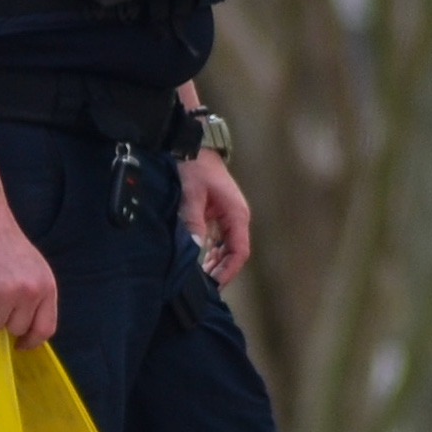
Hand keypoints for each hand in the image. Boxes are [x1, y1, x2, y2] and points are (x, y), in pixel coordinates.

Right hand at [0, 209, 61, 344]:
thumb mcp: (34, 268)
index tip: (22, 345)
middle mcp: (29, 292)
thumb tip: (28, 327)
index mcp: (46, 286)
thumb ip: (35, 294)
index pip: (46, 327)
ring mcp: (5, 294)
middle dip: (6, 322)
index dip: (33, 340)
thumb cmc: (5, 243)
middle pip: (18, 328)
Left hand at [178, 149, 251, 284]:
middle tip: (201, 287)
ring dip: (214, 263)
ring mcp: (227, 216)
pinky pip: (217, 239)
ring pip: (225, 248)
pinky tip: (196, 261)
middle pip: (233, 253)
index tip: (213, 284)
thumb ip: (194, 222)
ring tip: (197, 278)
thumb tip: (196, 249)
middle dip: (219, 270)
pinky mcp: (217, 214)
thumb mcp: (191, 194)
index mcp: (236, 214)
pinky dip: (208, 252)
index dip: (228, 271)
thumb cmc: (195, 166)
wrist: (193, 144)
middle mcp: (236, 217)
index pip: (240, 252)